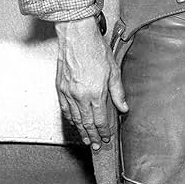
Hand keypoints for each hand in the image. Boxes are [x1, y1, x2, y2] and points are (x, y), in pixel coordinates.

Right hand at [55, 16, 127, 150]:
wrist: (77, 37)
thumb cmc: (96, 50)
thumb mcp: (114, 71)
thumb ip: (118, 92)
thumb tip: (124, 107)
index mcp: (95, 93)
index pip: (99, 120)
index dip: (104, 131)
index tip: (107, 137)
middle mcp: (80, 96)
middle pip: (86, 122)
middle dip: (93, 136)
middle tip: (97, 145)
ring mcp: (68, 92)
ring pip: (75, 118)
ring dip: (81, 130)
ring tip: (86, 139)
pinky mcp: (60, 87)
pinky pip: (65, 108)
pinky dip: (70, 118)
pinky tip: (74, 123)